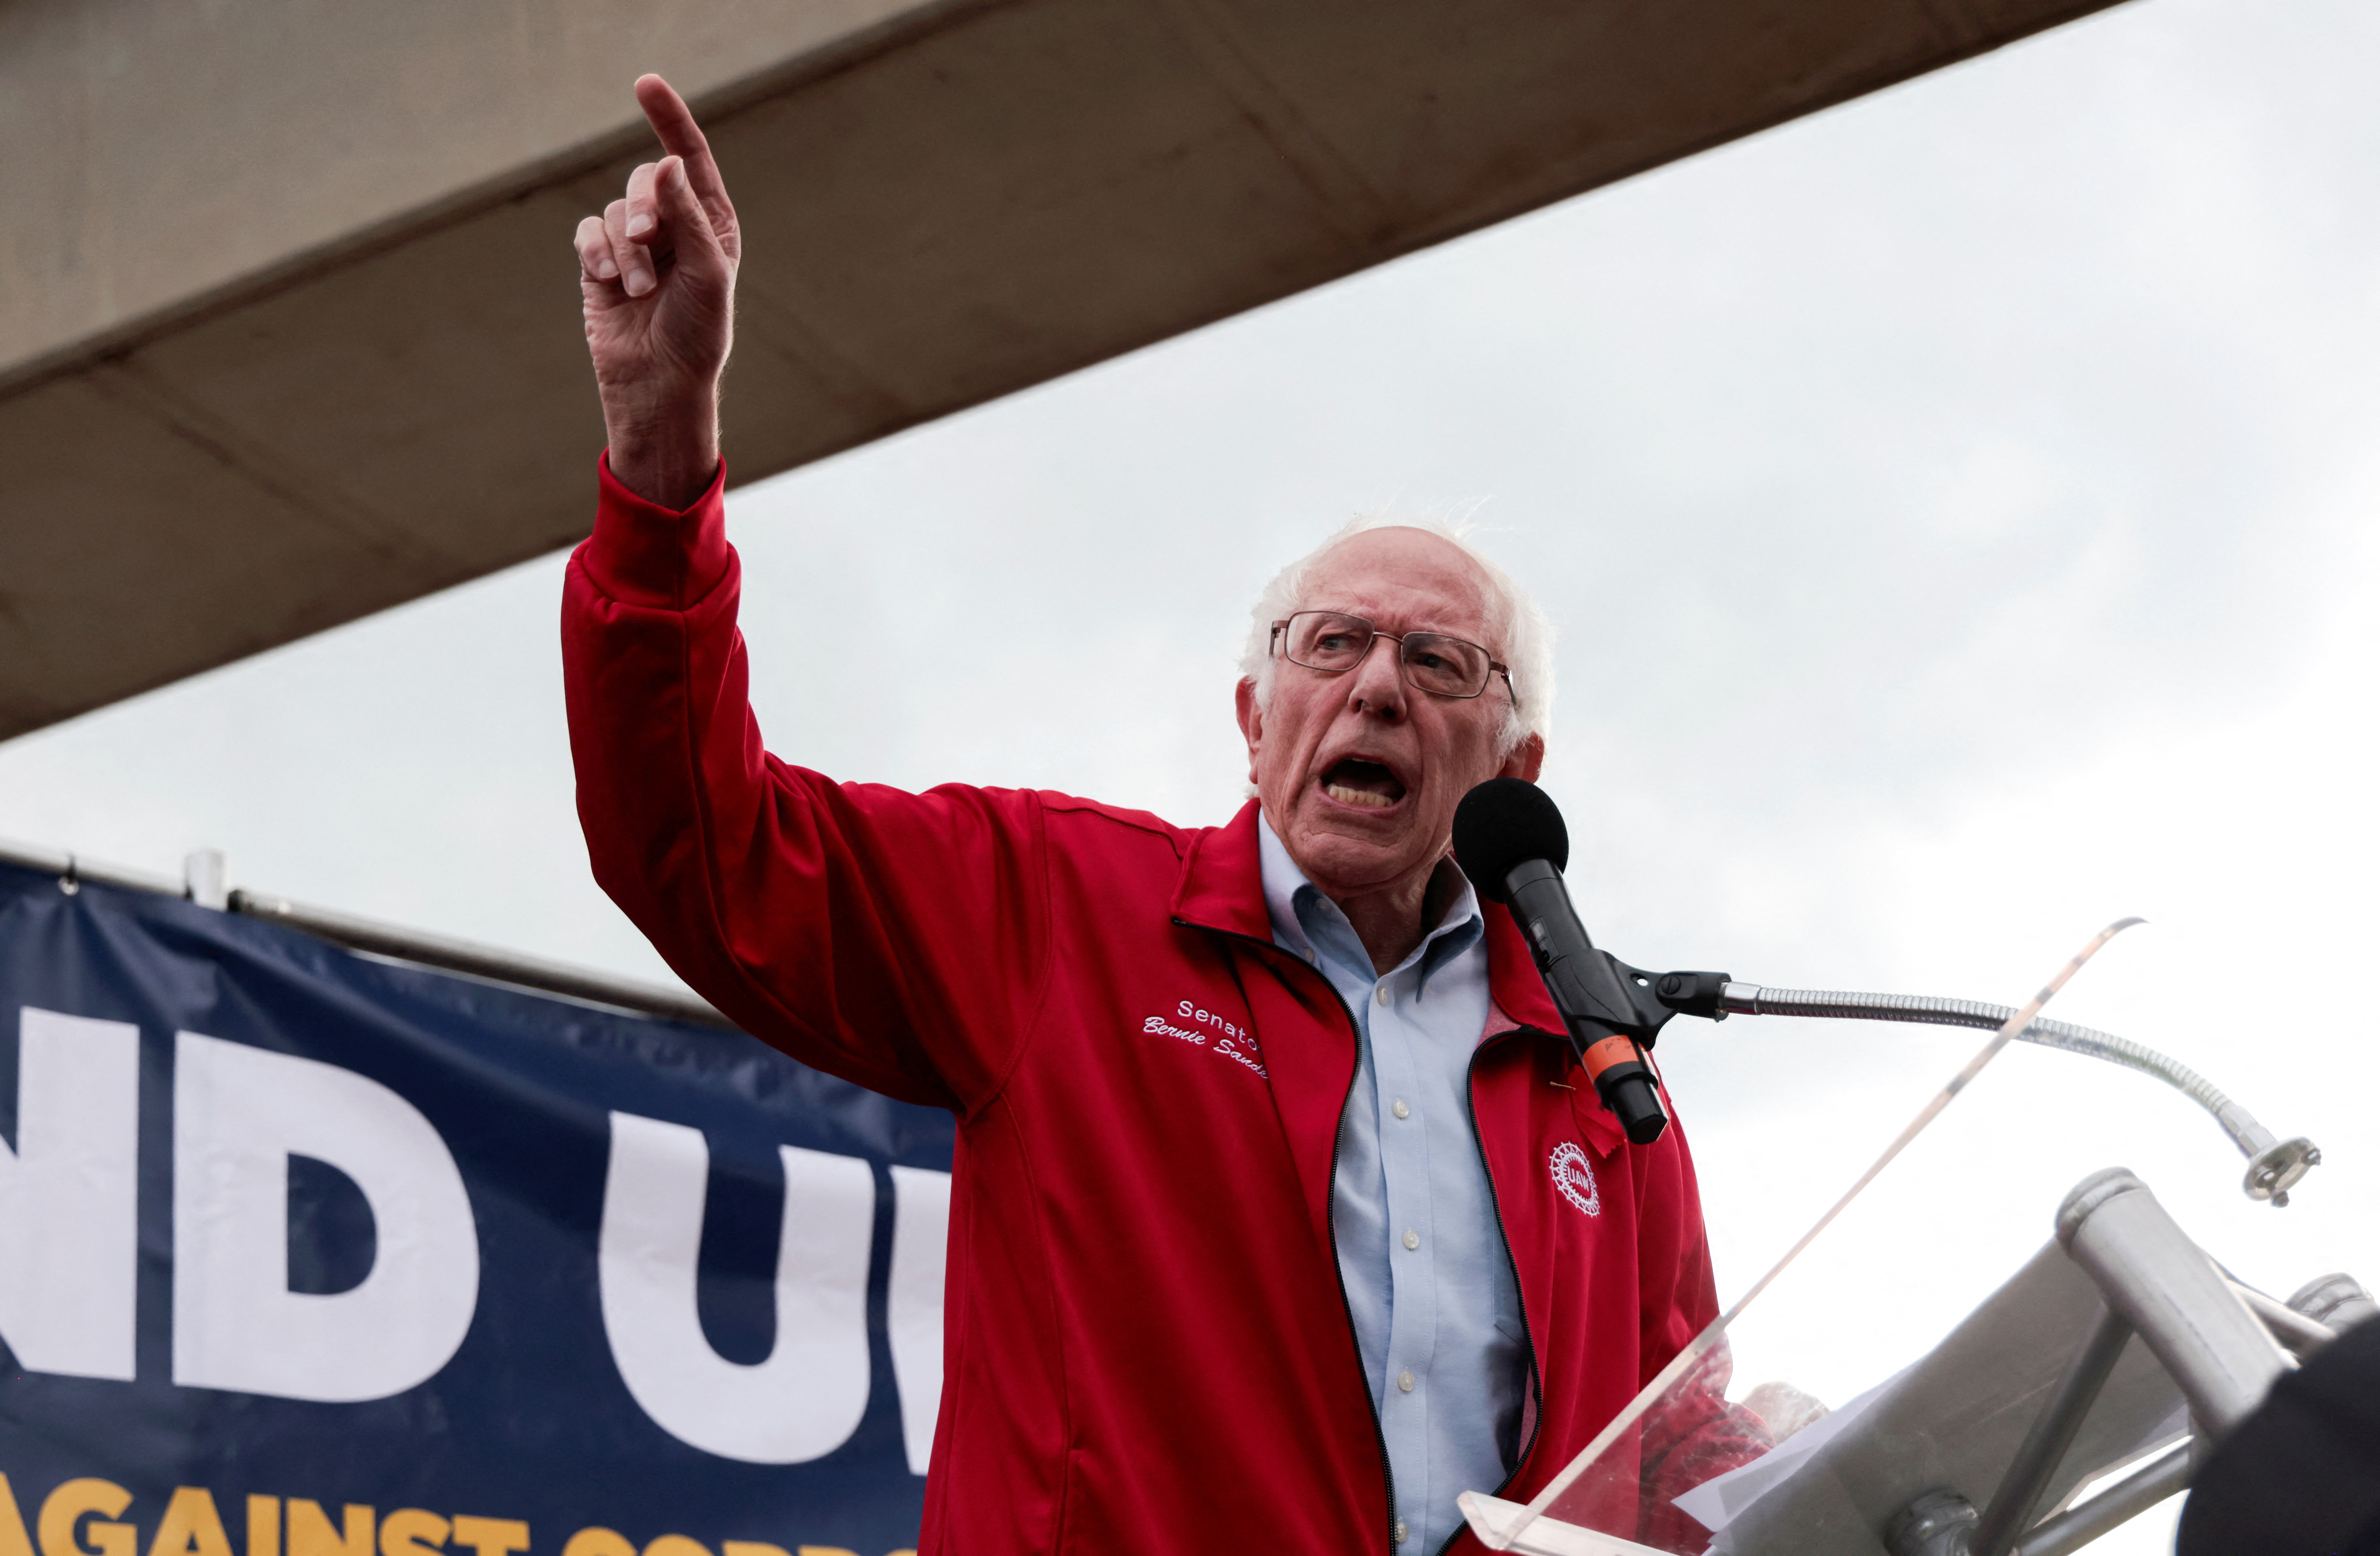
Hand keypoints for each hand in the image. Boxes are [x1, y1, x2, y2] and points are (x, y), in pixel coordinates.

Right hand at [574, 75, 740, 508]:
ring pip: (614, 210)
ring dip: (625, 248)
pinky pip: (588, 233)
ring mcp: (635, 244)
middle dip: (644, 203)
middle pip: (645, 179)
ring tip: (638, 289)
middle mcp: (672, 226)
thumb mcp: (707, 272)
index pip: (689, 158)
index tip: (645, 83)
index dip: (669, 119)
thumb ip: (687, 217)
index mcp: (711, 223)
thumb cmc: (698, 333)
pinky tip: (608, 281)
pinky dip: (597, 253)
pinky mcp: (600, 263)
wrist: (660, 382)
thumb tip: (665, 164)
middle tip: (650, 236)